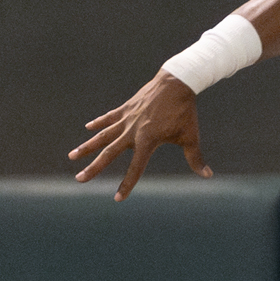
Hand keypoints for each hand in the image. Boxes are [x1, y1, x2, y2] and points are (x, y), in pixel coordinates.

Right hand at [68, 71, 211, 200]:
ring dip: (87, 147)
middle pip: (109, 153)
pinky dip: (98, 123)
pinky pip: (109, 118)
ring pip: (102, 135)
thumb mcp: (190, 137)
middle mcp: (132, 131)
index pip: (135, 168)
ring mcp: (127, 118)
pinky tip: (87, 129)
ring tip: (72, 157)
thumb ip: (195, 158)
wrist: (176, 83)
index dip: (127, 184)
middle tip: (79, 179)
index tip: (117, 198)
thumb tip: (207, 175)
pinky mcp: (126, 107)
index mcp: (147, 140)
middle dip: (94, 168)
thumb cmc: (184, 112)